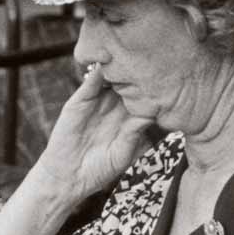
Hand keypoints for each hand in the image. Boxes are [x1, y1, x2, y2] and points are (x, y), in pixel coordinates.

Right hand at [30, 64, 151, 203]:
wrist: (69, 175)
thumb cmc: (100, 168)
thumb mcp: (123, 152)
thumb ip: (134, 133)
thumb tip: (150, 114)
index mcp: (128, 117)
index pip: (143, 97)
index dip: (152, 87)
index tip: (163, 77)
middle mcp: (114, 106)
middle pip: (128, 82)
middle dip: (137, 72)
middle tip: (149, 61)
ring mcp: (97, 101)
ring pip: (109, 78)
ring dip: (118, 68)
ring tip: (130, 59)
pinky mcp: (79, 101)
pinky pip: (89, 83)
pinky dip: (96, 73)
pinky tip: (106, 65)